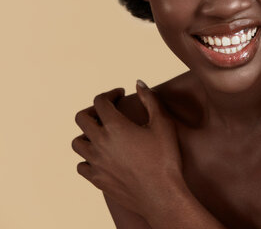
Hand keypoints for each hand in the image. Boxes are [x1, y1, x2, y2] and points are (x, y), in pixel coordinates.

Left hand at [72, 80, 185, 220]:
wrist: (161, 195)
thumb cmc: (166, 158)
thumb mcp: (163, 124)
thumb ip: (150, 100)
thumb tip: (138, 83)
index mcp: (114, 126)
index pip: (100, 101)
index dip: (110, 93)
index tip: (120, 94)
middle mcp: (99, 142)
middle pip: (81, 118)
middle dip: (93, 110)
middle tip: (107, 111)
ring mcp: (95, 163)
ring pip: (77, 142)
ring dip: (87, 134)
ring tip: (102, 134)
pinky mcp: (97, 179)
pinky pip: (81, 165)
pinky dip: (88, 157)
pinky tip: (100, 156)